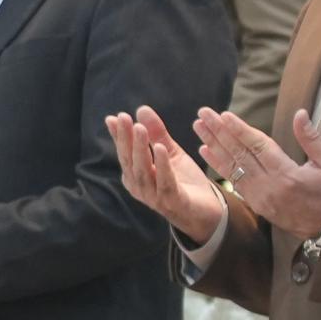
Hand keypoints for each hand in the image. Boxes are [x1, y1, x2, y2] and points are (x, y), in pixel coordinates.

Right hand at [105, 104, 225, 244]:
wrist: (206, 210)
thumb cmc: (183, 182)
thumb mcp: (170, 153)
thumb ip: (157, 134)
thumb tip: (141, 109)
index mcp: (136, 176)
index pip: (124, 153)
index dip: (118, 136)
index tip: (114, 117)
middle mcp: (140, 187)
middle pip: (130, 161)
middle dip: (126, 139)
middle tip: (124, 118)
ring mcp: (154, 197)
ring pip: (143, 172)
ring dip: (141, 149)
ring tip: (140, 129)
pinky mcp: (172, 202)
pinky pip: (165, 183)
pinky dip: (162, 166)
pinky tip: (161, 149)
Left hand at [189, 104, 320, 241]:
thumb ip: (312, 139)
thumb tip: (299, 114)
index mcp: (288, 175)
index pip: (258, 147)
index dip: (240, 130)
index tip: (223, 115)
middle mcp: (269, 186)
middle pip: (239, 154)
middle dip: (219, 132)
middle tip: (203, 114)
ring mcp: (261, 197)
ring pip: (232, 167)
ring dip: (213, 146)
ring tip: (198, 128)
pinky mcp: (257, 204)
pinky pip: (233, 181)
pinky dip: (218, 165)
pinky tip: (206, 151)